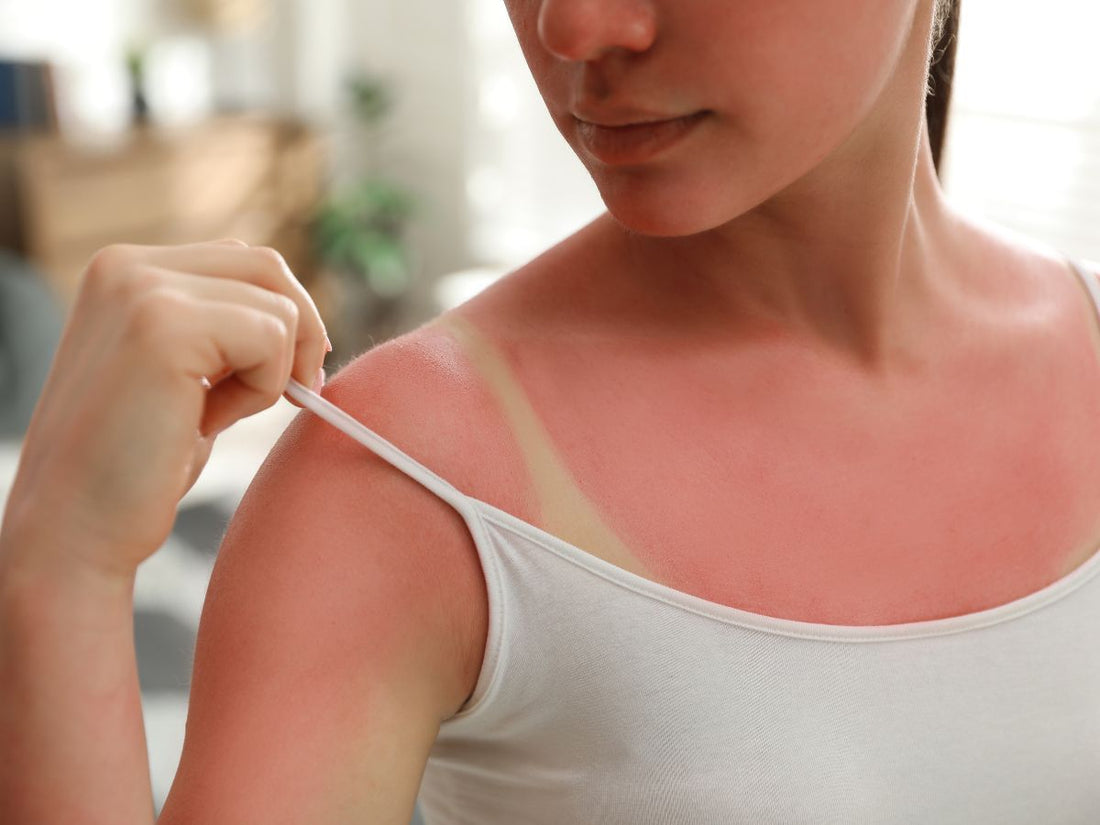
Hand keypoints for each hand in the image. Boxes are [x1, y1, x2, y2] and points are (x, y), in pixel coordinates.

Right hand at [2, 240, 329, 578]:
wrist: (74, 528)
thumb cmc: (136, 464)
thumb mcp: (183, 376)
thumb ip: (222, 332)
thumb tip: (301, 321)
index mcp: (125, 270)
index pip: (244, 261)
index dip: (285, 318)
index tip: (292, 375)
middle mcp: (127, 266)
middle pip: (268, 268)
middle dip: (301, 336)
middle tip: (298, 394)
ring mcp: (142, 289)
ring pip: (278, 307)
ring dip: (272, 373)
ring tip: (213, 418)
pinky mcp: (164, 325)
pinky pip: (271, 338)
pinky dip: (262, 390)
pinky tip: (205, 424)